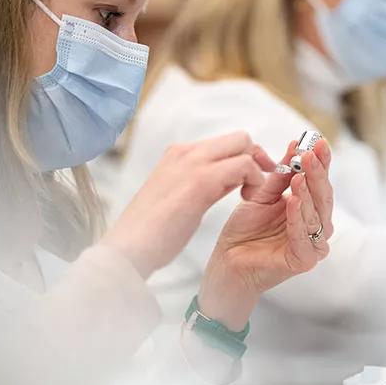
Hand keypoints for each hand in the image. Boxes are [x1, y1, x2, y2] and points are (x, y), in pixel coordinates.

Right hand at [103, 131, 275, 277]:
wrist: (129, 247)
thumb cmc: (151, 231)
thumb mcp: (177, 196)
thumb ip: (201, 181)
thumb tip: (230, 179)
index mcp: (178, 154)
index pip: (224, 143)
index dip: (244, 158)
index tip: (248, 183)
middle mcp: (186, 152)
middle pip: (239, 137)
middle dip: (255, 158)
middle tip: (255, 187)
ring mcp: (193, 163)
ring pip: (244, 145)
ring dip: (256, 170)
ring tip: (251, 197)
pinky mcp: (201, 180)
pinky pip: (244, 165)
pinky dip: (255, 181)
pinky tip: (249, 201)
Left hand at [197, 139, 333, 329]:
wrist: (228, 260)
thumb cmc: (246, 229)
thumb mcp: (263, 195)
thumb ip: (281, 175)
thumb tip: (295, 146)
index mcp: (310, 209)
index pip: (319, 182)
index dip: (321, 162)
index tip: (317, 141)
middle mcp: (316, 226)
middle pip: (323, 196)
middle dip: (317, 173)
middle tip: (310, 153)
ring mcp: (312, 244)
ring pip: (317, 215)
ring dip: (309, 192)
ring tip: (300, 174)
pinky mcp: (303, 260)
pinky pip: (304, 236)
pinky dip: (299, 217)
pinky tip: (293, 200)